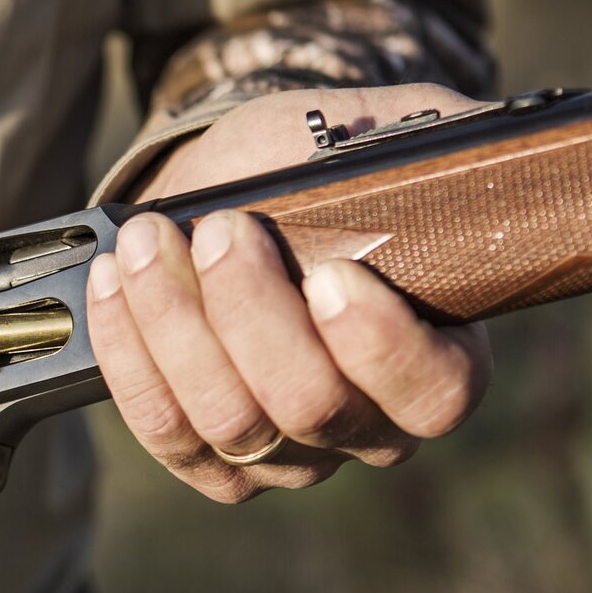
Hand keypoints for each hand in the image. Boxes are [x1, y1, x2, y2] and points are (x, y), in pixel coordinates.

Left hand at [88, 83, 493, 500]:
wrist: (225, 198)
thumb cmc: (310, 172)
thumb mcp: (377, 136)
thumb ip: (431, 138)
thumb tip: (475, 136)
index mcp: (436, 361)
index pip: (431, 393)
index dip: (381, 346)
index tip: (333, 274)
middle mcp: (364, 426)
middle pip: (310, 407)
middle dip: (253, 312)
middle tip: (222, 230)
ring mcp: (281, 454)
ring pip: (227, 421)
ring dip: (176, 325)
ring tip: (149, 242)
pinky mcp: (203, 456)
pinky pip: (163, 428)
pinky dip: (129, 354)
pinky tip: (116, 286)